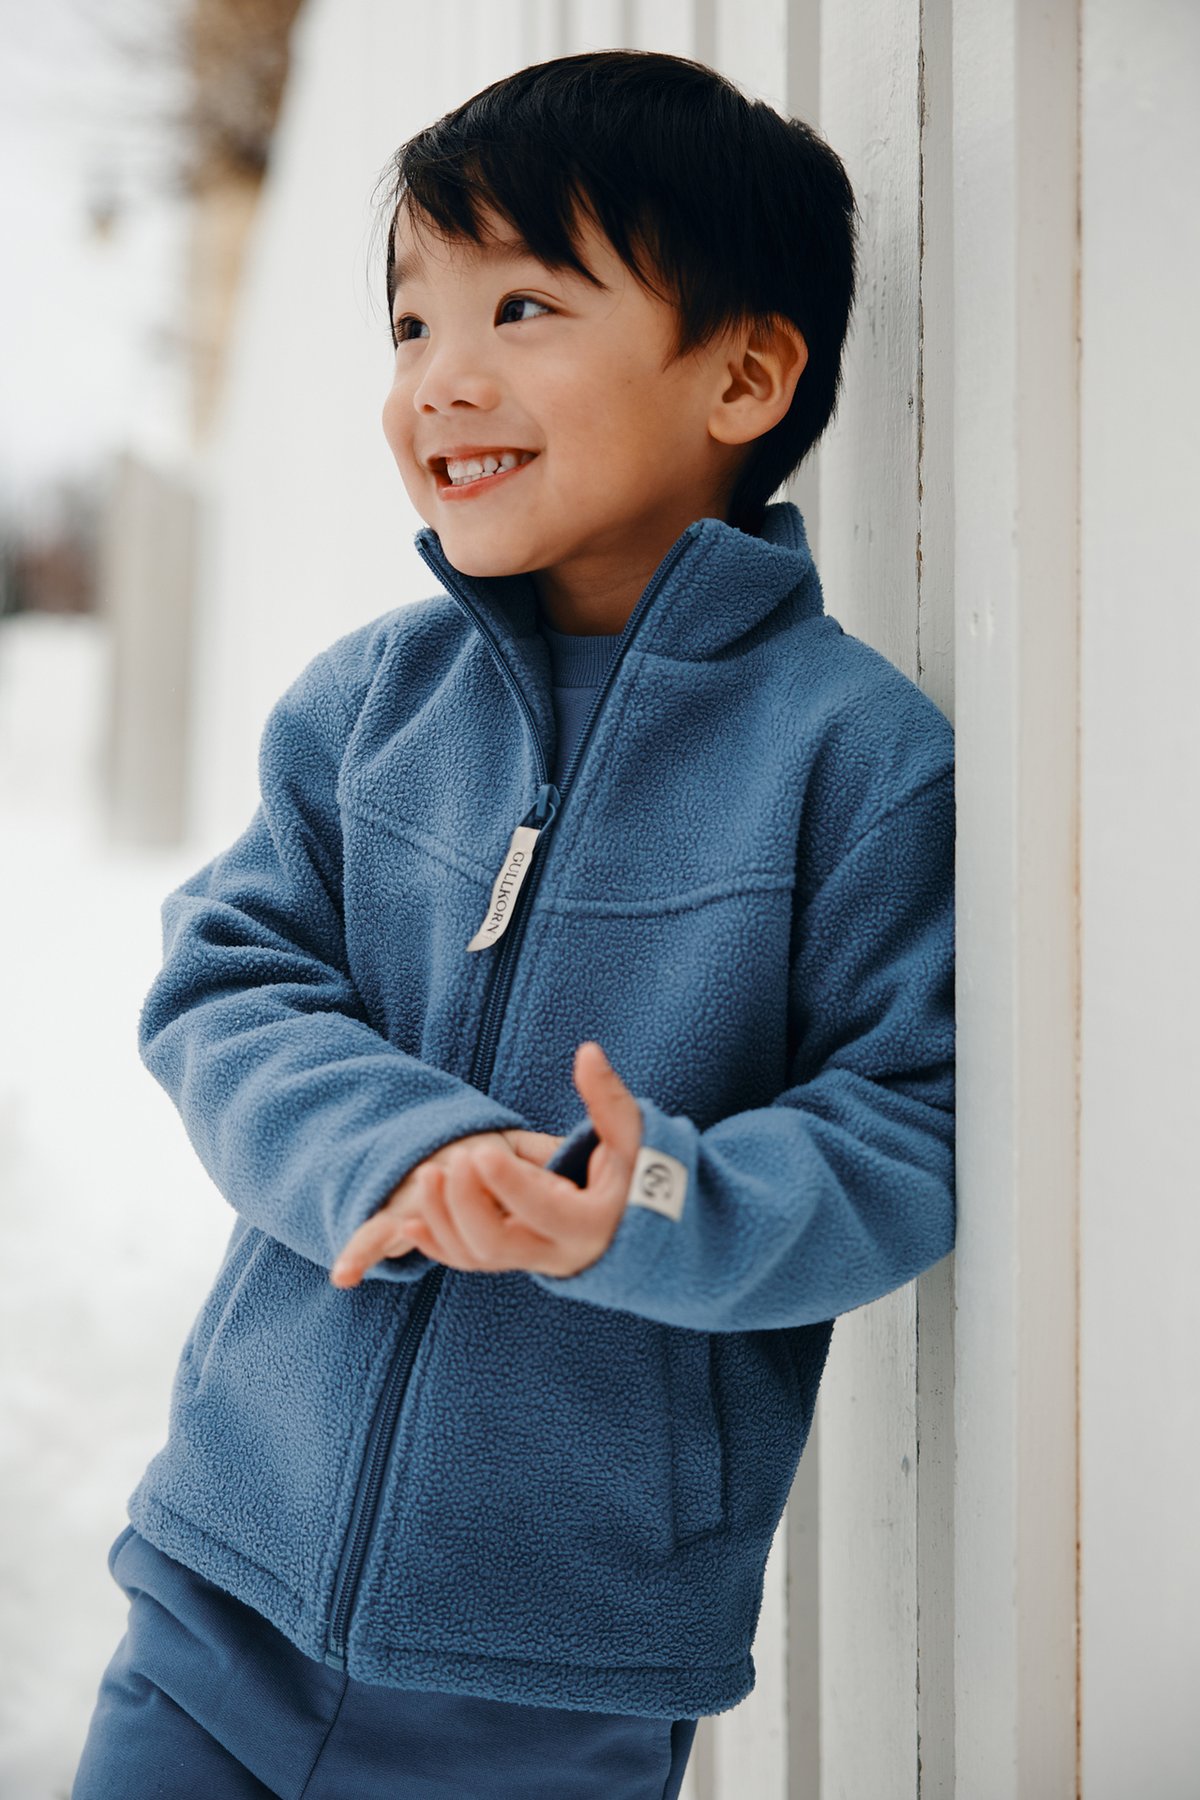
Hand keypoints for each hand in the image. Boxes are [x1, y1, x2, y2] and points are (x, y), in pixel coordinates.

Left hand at [329, 1041, 641, 1284]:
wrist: (646, 1228)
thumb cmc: (645, 1176)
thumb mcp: (635, 1138)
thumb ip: (609, 1098)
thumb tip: (587, 1052)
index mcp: (590, 1223)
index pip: (543, 1211)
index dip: (510, 1186)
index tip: (482, 1151)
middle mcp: (559, 1252)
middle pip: (499, 1245)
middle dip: (466, 1205)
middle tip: (451, 1161)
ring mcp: (534, 1260)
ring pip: (478, 1256)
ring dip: (444, 1221)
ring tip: (427, 1174)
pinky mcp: (517, 1258)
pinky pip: (470, 1262)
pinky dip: (438, 1247)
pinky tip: (408, 1226)